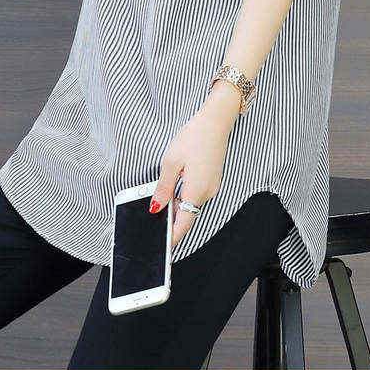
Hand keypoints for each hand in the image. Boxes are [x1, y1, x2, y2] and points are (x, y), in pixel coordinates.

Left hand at [149, 101, 235, 248]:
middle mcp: (207, 192)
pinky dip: (184, 194)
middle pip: (187, 214)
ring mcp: (212, 186)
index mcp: (197, 190)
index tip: (164, 249)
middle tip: (154, 218)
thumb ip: (163, 188)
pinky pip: (196, 194)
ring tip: (162, 198)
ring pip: (191, 203)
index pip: (183, 224)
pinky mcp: (212, 180)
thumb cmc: (194, 137)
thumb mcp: (171, 162)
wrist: (215, 121)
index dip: (172, 237)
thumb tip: (156, 208)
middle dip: (171, 218)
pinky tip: (175, 185)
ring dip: (177, 203)